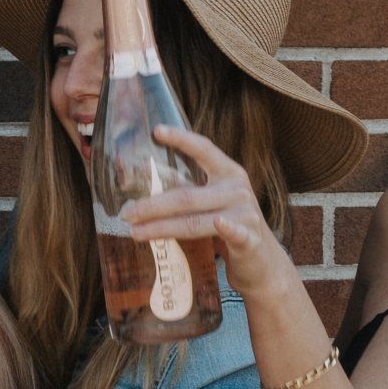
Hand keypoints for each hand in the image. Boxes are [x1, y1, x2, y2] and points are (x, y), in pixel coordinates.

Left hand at [123, 127, 294, 300]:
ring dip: (162, 228)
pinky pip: (235, 234)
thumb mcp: (214, 200)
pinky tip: (218, 224)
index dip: (181, 139)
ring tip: (135, 232)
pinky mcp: (250, 239)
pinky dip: (227, 230)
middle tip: (126, 212)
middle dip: (152, 205)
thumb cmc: (228, 223)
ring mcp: (244, 214)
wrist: (261, 258)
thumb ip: (190, 190)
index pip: (204, 150)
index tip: (156, 130)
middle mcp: (237, 189)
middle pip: (187, 196)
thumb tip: (144, 187)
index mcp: (228, 173)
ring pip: (195, 221)